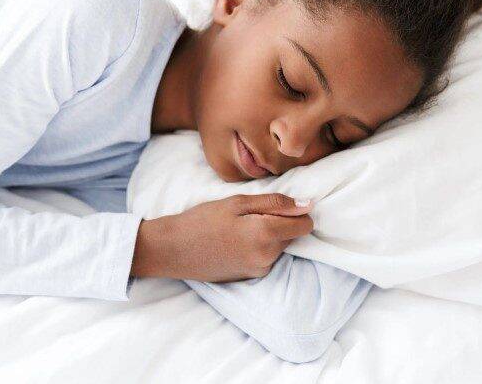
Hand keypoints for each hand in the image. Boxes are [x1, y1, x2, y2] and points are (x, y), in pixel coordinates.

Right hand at [131, 193, 313, 281]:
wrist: (173, 250)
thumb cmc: (202, 220)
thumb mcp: (238, 202)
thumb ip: (276, 203)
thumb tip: (308, 205)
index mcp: (266, 234)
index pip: (305, 225)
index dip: (295, 212)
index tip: (276, 206)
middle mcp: (267, 257)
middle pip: (292, 235)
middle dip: (279, 223)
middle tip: (249, 215)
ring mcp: (259, 270)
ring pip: (280, 246)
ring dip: (268, 235)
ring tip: (239, 228)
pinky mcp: (250, 277)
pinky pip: (267, 258)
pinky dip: (258, 247)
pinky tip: (235, 242)